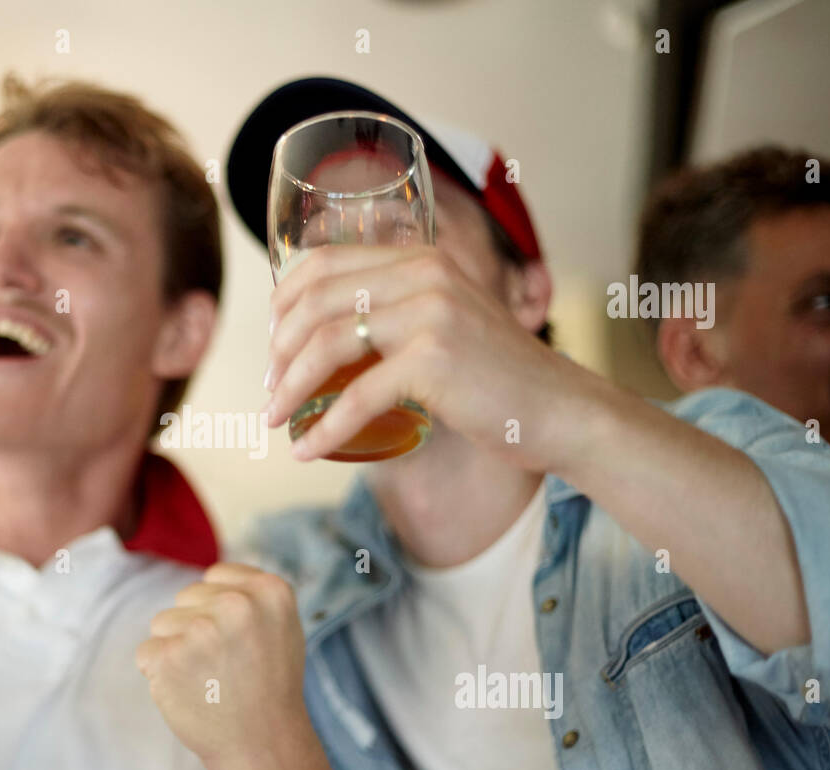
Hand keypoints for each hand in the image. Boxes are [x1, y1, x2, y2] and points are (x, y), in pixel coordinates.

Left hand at [136, 563, 314, 769]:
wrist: (263, 747)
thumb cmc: (268, 689)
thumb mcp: (279, 628)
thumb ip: (248, 596)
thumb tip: (207, 579)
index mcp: (269, 590)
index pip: (215, 577)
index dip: (219, 612)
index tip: (238, 644)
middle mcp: (237, 603)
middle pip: (186, 599)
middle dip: (196, 630)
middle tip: (225, 669)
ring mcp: (202, 630)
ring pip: (163, 624)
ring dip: (176, 652)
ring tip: (209, 682)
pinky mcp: (169, 657)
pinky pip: (147, 653)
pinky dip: (160, 676)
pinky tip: (189, 694)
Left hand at [263, 245, 596, 469]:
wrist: (560, 409)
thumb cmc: (496, 378)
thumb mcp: (446, 322)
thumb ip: (399, 312)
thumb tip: (326, 336)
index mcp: (419, 258)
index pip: (321, 262)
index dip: (282, 302)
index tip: (272, 343)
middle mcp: (422, 273)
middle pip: (315, 302)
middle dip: (278, 351)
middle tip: (269, 389)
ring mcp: (429, 314)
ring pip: (327, 344)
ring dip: (289, 388)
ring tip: (275, 419)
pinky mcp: (434, 360)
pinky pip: (356, 396)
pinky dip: (324, 429)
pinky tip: (307, 451)